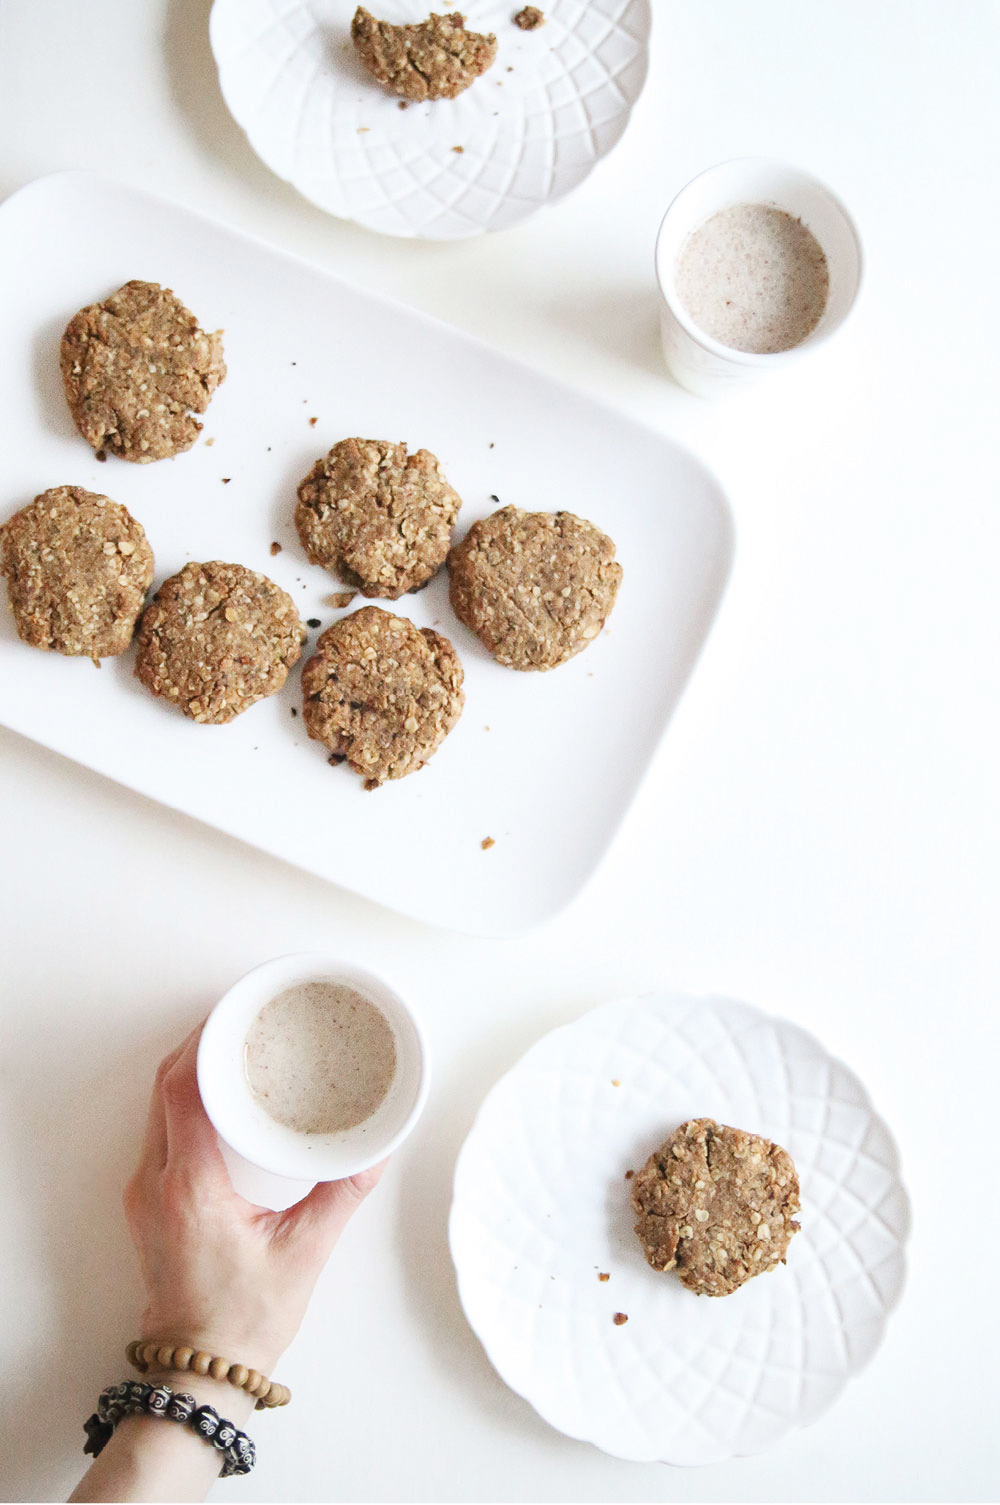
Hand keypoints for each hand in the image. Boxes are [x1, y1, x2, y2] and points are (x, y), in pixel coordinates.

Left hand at [123, 1023, 385, 1375]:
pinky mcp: (149, 1205)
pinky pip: (160, 1132)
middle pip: (165, 1088)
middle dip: (200, 1046)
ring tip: (234, 1051)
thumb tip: (376, 1150)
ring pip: (158, 1108)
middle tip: (242, 1020)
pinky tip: (218, 1100)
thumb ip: (341, 1194)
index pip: (183, 1090)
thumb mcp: (304, 1252)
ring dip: (191, 1074)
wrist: (198, 1371)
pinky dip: (185, 1104)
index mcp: (190, 1186)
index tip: (235, 1015)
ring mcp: (145, 1194)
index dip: (204, 1044)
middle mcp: (156, 1183)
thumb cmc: (243, 1320)